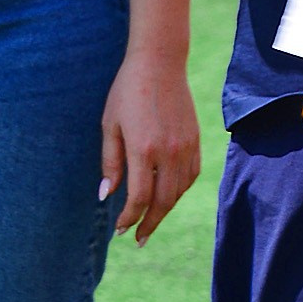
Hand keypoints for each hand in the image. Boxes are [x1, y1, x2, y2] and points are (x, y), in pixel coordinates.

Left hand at [98, 48, 203, 242]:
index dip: (129, 218)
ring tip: (150, 221)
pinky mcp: (195, 140)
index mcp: (144, 149)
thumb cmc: (127, 92)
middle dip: (149, 224)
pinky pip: (190, 176)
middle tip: (138, 238)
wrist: (159, 63)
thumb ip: (110, 162)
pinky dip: (178, 191)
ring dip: (164, 210)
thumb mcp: (110, 125)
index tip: (120, 229)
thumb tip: (107, 195)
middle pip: (162, 202)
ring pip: (178, 192)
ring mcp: (185, 147)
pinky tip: (167, 196)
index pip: (139, 198)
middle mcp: (168, 152)